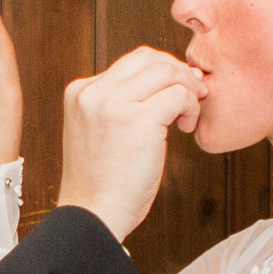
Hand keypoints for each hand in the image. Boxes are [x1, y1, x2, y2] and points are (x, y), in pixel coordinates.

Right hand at [55, 47, 204, 241]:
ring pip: (166, 71)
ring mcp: (113, 104)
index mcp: (80, 92)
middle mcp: (93, 92)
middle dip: (177, 73)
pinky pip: (178, 95)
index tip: (176, 93)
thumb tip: (166, 77)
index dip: (161, 73)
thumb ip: (119, 104)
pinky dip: (190, 107)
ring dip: (187, 89)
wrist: (93, 216)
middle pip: (149, 57)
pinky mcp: (138, 120)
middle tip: (192, 97)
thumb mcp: (99, 132)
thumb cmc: (102, 182)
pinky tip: (185, 128)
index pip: (130, 62)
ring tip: (186, 117)